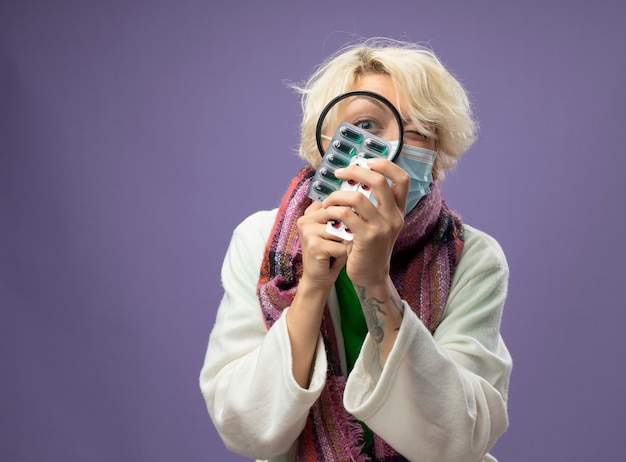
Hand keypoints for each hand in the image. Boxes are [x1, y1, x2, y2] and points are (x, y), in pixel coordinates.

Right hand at [296, 201, 347, 290]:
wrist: (318, 278)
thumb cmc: (330, 253)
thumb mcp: (334, 231)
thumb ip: (339, 216)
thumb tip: (352, 210)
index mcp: (309, 214)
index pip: (334, 205)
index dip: (343, 217)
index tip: (338, 229)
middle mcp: (305, 220)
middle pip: (339, 217)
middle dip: (343, 233)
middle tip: (334, 244)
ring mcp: (308, 232)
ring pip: (341, 232)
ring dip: (343, 244)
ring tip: (333, 251)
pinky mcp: (314, 245)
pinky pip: (341, 246)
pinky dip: (342, 255)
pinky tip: (332, 259)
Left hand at [322, 158, 408, 285]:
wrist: (371, 276)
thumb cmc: (368, 246)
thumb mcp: (377, 224)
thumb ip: (371, 204)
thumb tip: (351, 177)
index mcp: (399, 211)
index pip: (402, 179)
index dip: (385, 165)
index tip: (366, 162)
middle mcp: (394, 217)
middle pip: (379, 181)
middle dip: (355, 171)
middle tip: (339, 173)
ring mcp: (382, 228)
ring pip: (357, 198)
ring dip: (337, 195)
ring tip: (327, 200)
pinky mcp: (367, 238)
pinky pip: (346, 215)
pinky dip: (333, 211)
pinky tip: (326, 213)